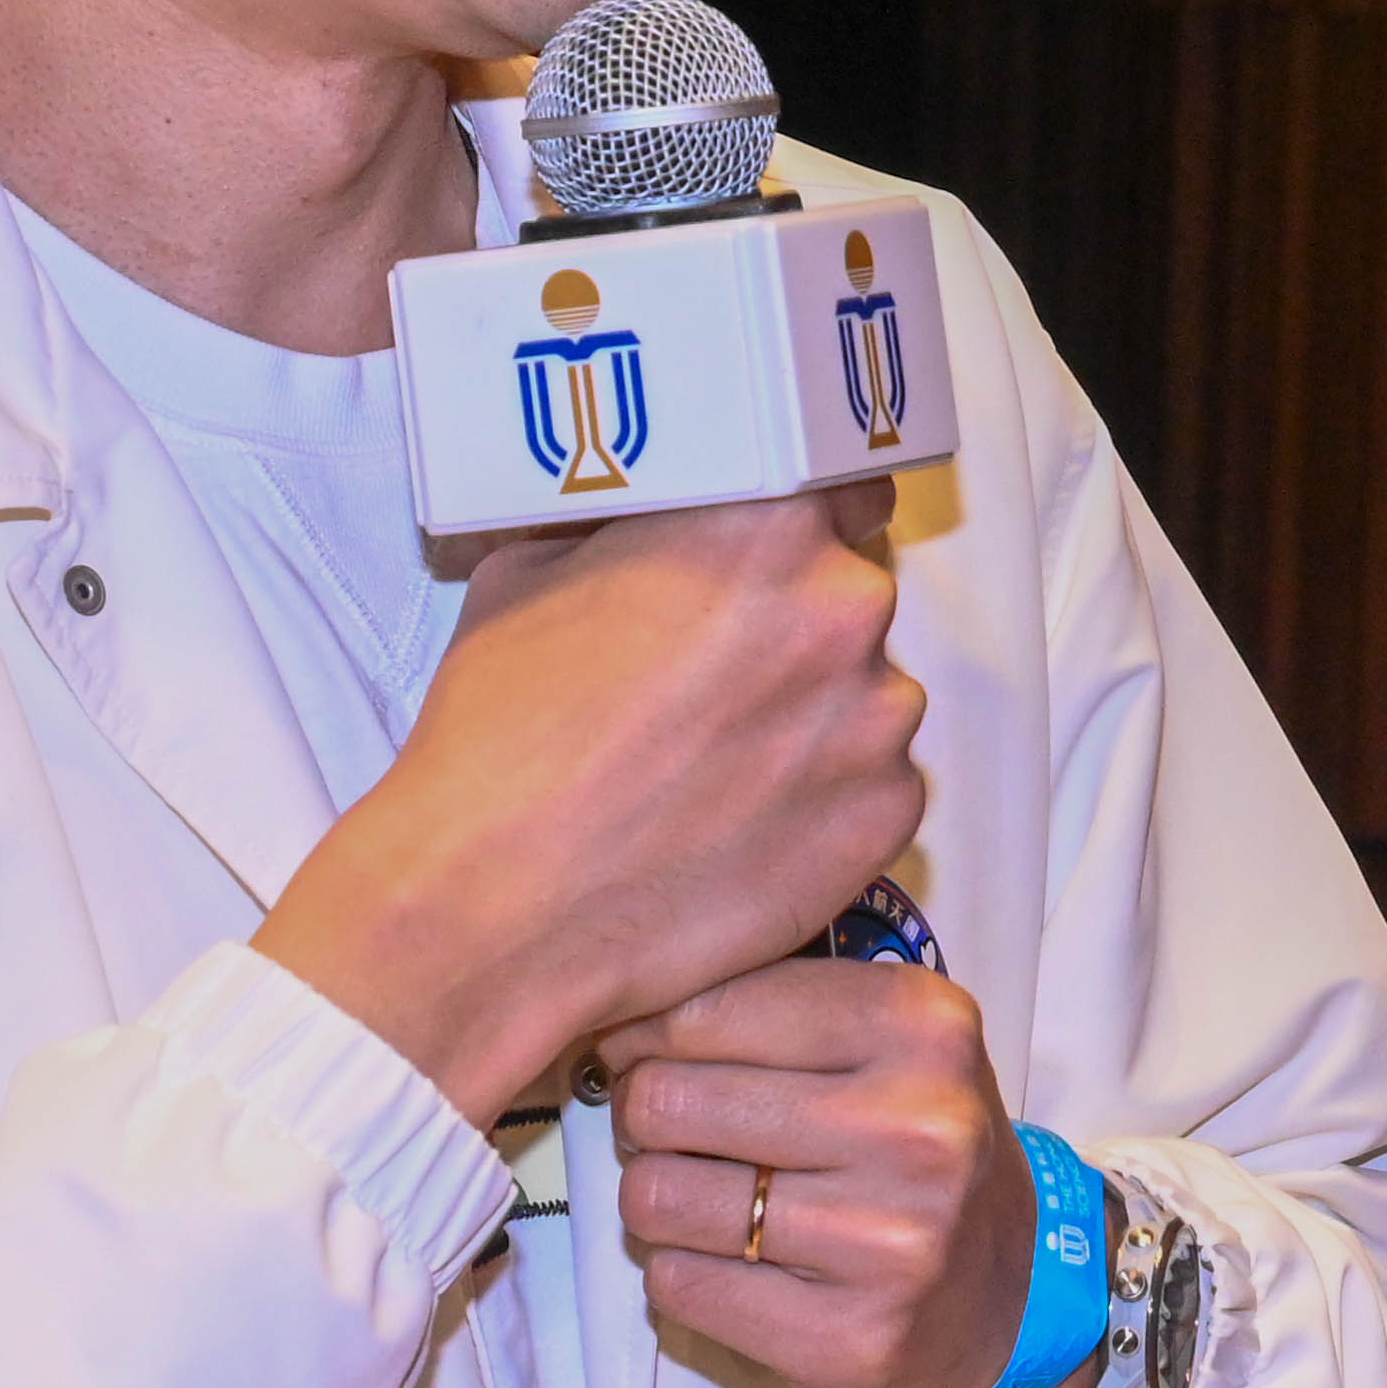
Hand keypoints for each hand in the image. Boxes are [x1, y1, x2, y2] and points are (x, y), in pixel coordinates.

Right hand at [254, 485, 921, 1123]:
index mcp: (767, 522)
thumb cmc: (502, 733)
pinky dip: (825, 797)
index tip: (776, 553)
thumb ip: (627, 526)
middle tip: (712, 677)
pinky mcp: (888, 814)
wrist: (498, 904)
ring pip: (866, 694)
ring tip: (712, 764)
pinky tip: (739, 821)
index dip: (810, 517)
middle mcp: (846, 606)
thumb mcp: (531, 571)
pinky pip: (875, 782)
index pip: (845, 482)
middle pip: (850, 595)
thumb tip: (648, 509)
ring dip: (813, 715)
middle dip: (795, 626)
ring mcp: (879, 716)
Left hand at [601, 951, 1044, 1387]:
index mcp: (921, 1025)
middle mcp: (915, 1128)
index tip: (659, 1058)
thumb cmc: (914, 1141)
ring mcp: (887, 1241)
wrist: (1013, 1286)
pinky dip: (684, 1273)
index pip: (703, 1008)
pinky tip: (740, 1266)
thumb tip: (613, 1017)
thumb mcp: (881, 1037)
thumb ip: (766, 1004)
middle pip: (664, 1102)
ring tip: (715, 1200)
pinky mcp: (848, 1337)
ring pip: (656, 1198)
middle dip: (648, 1119)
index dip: (649, 1036)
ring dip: (660, 1201)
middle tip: (685, 1135)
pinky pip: (677, 1286)